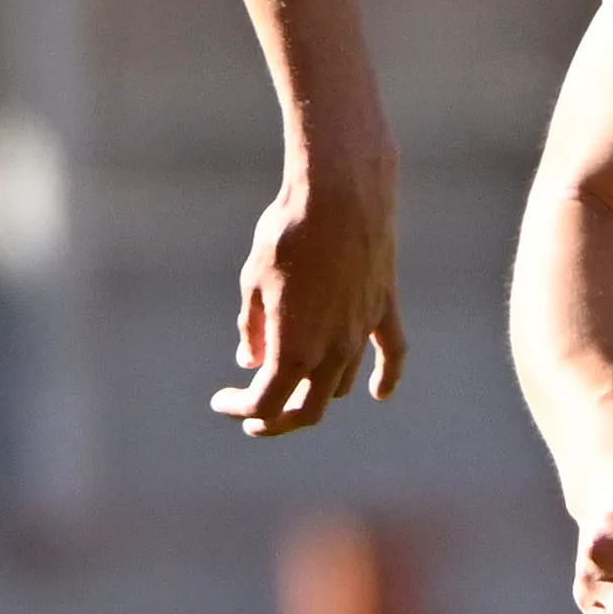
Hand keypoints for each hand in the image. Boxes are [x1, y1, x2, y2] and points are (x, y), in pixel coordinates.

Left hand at [213, 168, 401, 437]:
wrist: (342, 194)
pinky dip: (385, 378)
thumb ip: (252, 328)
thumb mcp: (253, 282)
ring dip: (314, 392)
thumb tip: (250, 359)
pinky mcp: (384, 309)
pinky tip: (379, 393)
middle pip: (307, 410)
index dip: (239, 408)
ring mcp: (363, 333)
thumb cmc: (287, 234)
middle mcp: (334, 352)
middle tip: (256, 416)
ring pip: (340, 385)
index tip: (222, 401)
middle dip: (278, 420)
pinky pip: (390, 354)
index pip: (264, 402)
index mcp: (293, 350)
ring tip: (291, 381)